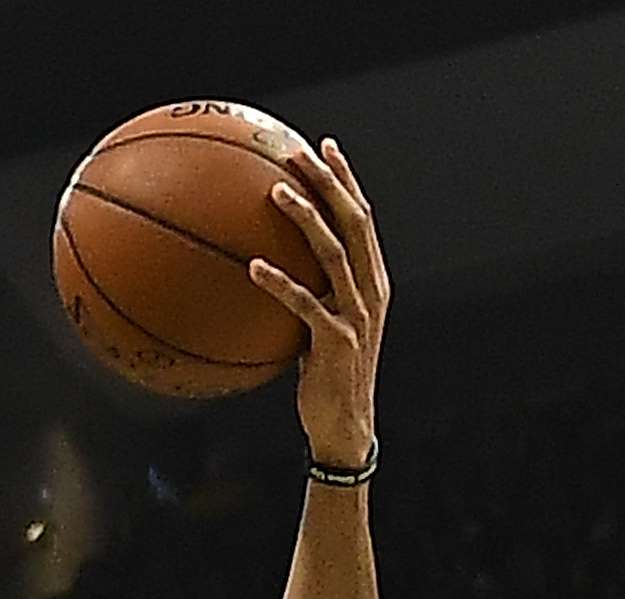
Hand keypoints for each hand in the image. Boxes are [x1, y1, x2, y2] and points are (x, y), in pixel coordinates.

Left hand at [256, 139, 389, 470]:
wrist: (344, 426)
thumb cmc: (325, 377)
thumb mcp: (320, 326)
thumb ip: (307, 292)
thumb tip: (265, 264)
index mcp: (371, 281)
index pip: (361, 218)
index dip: (345, 180)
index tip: (323, 146)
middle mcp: (371, 291)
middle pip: (353, 223)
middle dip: (327, 182)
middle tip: (297, 153)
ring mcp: (357, 316)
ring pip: (333, 254)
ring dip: (305, 219)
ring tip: (275, 192)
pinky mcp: (337, 342)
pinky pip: (305, 305)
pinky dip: (280, 283)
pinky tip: (253, 266)